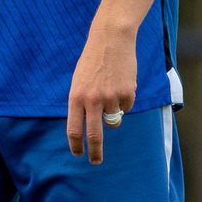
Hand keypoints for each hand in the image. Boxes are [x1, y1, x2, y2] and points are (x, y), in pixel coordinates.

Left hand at [66, 24, 137, 164]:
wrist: (111, 39)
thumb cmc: (92, 61)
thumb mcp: (79, 82)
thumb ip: (81, 104)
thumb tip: (86, 130)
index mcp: (76, 96)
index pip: (74, 129)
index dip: (76, 146)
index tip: (79, 154)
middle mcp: (93, 100)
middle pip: (95, 136)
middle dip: (95, 153)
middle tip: (95, 161)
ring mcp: (111, 97)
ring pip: (113, 122)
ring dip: (112, 115)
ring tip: (110, 93)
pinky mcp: (127, 94)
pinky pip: (125, 109)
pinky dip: (123, 102)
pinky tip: (120, 84)